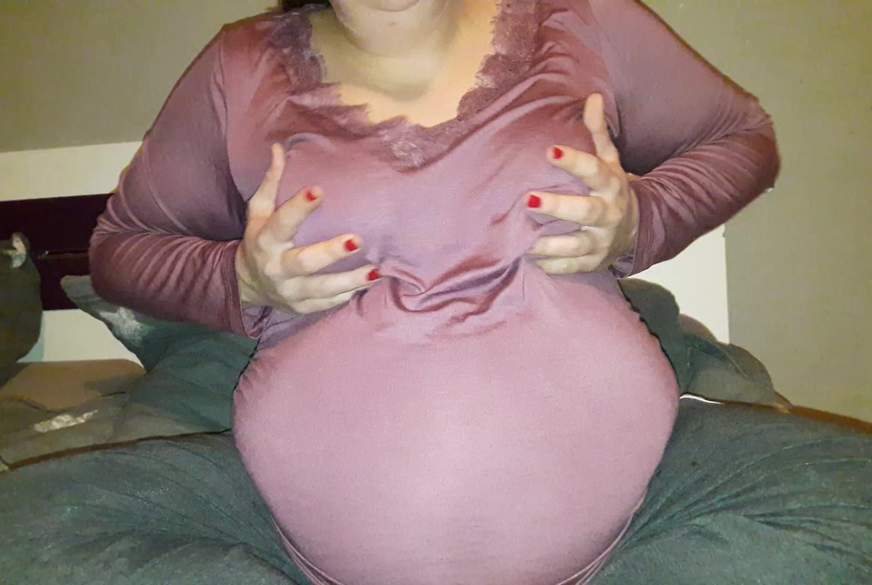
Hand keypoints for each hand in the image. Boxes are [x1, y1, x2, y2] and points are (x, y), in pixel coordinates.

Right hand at [235, 143, 380, 314]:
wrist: (247, 285)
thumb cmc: (260, 240)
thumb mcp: (259, 212)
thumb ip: (271, 182)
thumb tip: (279, 147)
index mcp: (266, 240)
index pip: (282, 223)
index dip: (299, 207)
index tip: (318, 190)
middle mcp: (277, 268)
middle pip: (305, 262)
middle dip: (330, 252)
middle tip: (357, 240)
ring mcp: (290, 291)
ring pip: (322, 289)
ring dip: (350, 280)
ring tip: (376, 271)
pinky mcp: (302, 307)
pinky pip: (328, 303)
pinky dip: (349, 294)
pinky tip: (369, 282)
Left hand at [525, 93, 638, 273]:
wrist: (635, 230)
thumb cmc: (611, 189)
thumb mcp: (610, 161)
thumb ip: (598, 133)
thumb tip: (593, 97)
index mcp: (612, 185)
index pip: (594, 169)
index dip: (574, 161)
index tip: (550, 151)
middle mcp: (609, 214)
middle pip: (585, 211)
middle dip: (558, 207)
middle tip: (528, 200)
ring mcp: (602, 241)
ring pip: (577, 245)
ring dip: (551, 245)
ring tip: (525, 242)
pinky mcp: (594, 262)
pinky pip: (573, 267)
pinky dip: (554, 266)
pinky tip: (532, 260)